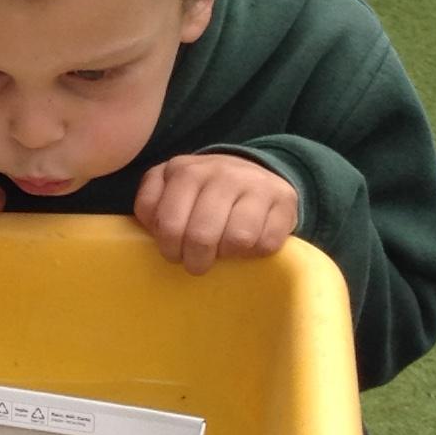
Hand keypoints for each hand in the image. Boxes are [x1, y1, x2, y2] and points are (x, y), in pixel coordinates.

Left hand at [133, 153, 298, 275]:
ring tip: (223, 251)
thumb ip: (151, 202)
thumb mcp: (170, 186)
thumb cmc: (203, 190)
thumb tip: (153, 226)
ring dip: (227, 255)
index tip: (174, 253)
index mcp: (185, 171)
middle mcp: (221, 173)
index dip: (169, 247)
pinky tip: (248, 245)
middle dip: (195, 260)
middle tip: (197, 263)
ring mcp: (255, 184)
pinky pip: (266, 243)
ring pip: (237, 240)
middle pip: (201, 236)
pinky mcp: (284, 200)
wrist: (254, 171)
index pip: (169, 223)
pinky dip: (255, 252)